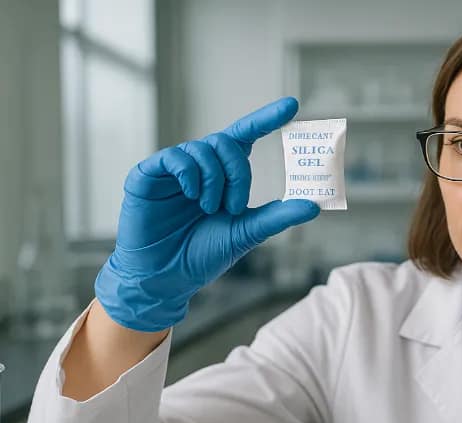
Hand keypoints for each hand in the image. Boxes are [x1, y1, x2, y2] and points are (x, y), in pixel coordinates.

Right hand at [95, 97, 319, 330]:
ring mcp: (173, 170)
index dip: (267, 119)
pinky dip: (190, 174)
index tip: (292, 105)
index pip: (246, 136)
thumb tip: (314, 206)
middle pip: (226, 143)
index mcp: (223, 175)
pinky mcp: (147, 175)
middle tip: (233, 206)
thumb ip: (277, 216)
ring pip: (203, 149)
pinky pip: (174, 157)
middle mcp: (199, 166)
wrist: (166, 278)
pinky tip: (192, 196)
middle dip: (238, 173)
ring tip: (210, 209)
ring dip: (215, 180)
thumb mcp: (246, 233)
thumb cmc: (203, 254)